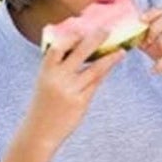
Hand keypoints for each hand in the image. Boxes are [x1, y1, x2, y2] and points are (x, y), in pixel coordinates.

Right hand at [24, 29, 124, 151]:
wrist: (40, 132)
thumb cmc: (45, 104)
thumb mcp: (45, 83)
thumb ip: (58, 68)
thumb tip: (78, 49)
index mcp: (45, 72)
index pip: (57, 49)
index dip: (70, 38)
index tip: (82, 29)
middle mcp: (57, 79)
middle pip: (79, 54)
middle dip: (95, 39)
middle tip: (107, 30)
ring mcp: (70, 90)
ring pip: (94, 69)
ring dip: (109, 58)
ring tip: (121, 50)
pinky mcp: (80, 102)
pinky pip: (96, 83)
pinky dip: (105, 73)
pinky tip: (113, 65)